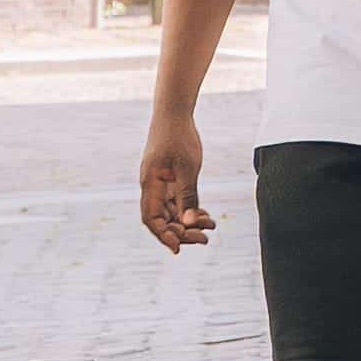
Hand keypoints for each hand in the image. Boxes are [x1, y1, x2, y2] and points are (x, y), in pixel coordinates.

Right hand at [141, 111, 210, 255]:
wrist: (174, 112)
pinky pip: (178, 201)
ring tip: (210, 227)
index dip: (163, 235)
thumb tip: (189, 222)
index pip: (151, 219)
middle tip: (204, 238)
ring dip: (189, 222)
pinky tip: (206, 216)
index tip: (178, 248)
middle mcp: (153, 187)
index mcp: (150, 184)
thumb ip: (187, 195)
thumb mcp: (187, 167)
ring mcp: (161, 183)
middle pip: (163, 219)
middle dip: (181, 231)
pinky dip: (190, 210)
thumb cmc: (179, 136)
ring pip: (172, 211)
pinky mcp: (170, 178)